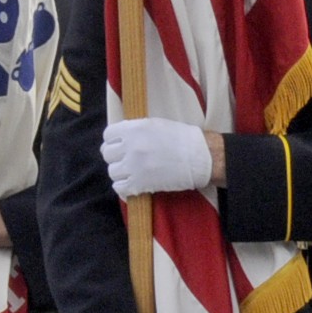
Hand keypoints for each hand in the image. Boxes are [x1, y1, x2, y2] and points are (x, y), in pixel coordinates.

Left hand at [100, 118, 216, 197]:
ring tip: (133, 173)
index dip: (113, 141)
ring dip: (121, 172)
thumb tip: (121, 138)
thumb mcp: (157, 125)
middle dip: (116, 157)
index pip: (108, 135)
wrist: (204, 158)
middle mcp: (130, 146)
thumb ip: (136, 130)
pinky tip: (133, 184)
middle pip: (107, 154)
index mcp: (134, 129)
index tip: (121, 145)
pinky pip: (119, 187)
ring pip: (113, 172)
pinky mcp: (140, 183)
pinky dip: (124, 187)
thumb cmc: (185, 140)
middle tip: (128, 160)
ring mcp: (134, 166)